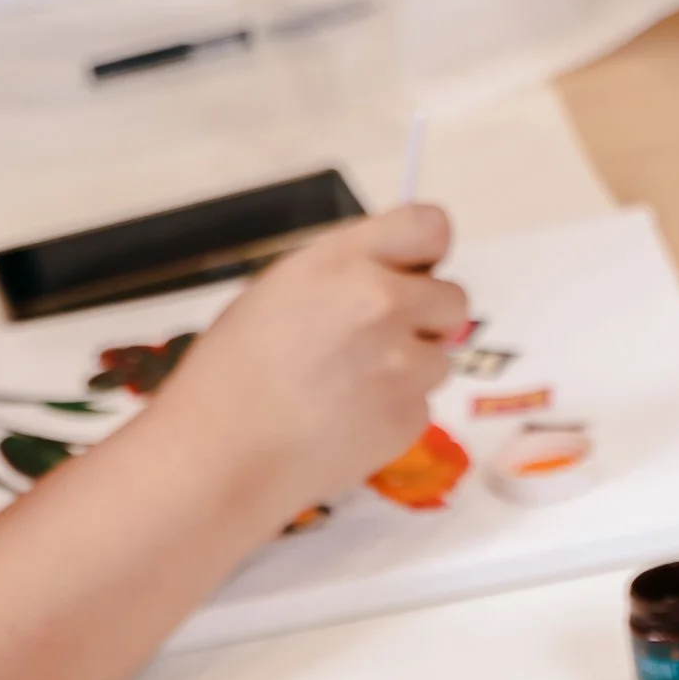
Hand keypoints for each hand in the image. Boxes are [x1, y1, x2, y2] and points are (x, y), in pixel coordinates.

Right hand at [149, 207, 470, 518]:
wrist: (224, 453)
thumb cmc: (233, 370)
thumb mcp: (281, 289)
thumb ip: (347, 273)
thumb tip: (393, 275)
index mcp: (347, 262)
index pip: (431, 226)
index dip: (427, 251)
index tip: (414, 270)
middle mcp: (385, 305)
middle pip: (453, 298)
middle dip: (426, 317)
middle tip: (380, 340)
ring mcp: (403, 365)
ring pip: (440, 358)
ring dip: (410, 369)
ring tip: (351, 387)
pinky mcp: (410, 418)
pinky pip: (421, 404)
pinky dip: (394, 411)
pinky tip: (348, 420)